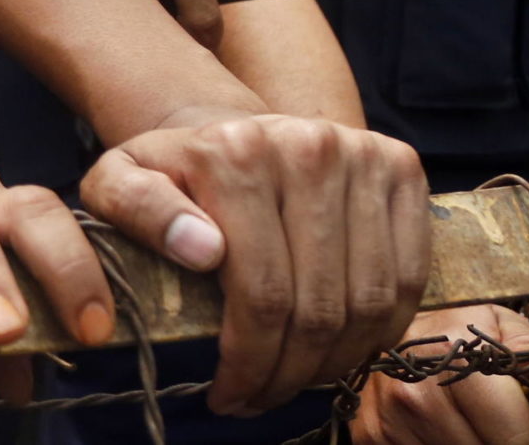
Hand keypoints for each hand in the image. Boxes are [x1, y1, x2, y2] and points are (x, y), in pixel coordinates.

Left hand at [82, 114, 427, 416]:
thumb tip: (200, 249)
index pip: (260, 293)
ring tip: (297, 380)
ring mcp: (362, 154)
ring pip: (369, 300)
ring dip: (338, 361)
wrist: (231, 130)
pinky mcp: (402, 167)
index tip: (226, 397)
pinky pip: (409, 277)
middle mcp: (307, 146)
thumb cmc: (173, 173)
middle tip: (261, 398)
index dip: (248, 362)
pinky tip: (342, 349)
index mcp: (235, 153)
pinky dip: (381, 330)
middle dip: (289, 373)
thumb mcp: (119, 182)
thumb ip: (135, 208)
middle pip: (318, 305)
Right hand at [348, 305, 528, 444]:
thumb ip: (522, 340)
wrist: (372, 318)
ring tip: (477, 425)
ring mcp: (391, 419)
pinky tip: (446, 430)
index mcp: (451, 360)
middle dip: (506, 442)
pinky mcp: (371, 436)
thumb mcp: (489, 320)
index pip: (518, 438)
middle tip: (505, 426)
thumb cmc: (444, 328)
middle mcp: (416, 394)